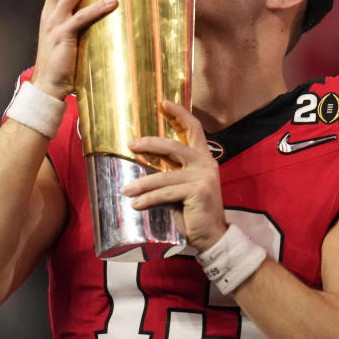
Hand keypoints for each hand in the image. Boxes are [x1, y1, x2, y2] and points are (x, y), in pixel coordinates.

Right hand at [31, 0, 117, 99]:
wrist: (47, 88)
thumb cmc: (60, 63)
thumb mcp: (65, 36)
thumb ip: (74, 21)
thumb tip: (88, 10)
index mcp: (50, 12)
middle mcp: (51, 14)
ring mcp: (57, 25)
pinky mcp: (65, 38)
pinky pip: (82, 19)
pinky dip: (98, 9)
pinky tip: (113, 1)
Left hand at [121, 100, 228, 252]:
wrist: (212, 236)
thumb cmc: (194, 212)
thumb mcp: (183, 187)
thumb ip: (171, 173)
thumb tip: (142, 164)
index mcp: (204, 158)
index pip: (194, 129)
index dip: (180, 114)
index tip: (164, 102)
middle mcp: (206, 163)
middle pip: (174, 146)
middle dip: (150, 144)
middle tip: (131, 144)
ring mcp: (203, 176)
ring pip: (165, 176)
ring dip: (142, 184)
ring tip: (126, 190)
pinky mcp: (198, 191)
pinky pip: (166, 193)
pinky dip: (149, 199)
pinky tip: (136, 204)